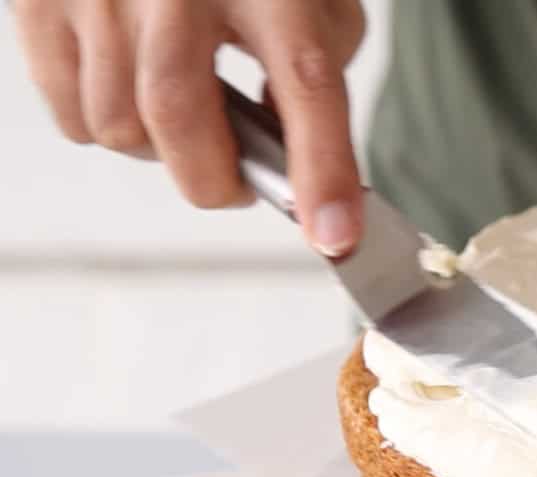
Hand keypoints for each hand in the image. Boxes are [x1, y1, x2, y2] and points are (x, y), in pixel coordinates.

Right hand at [15, 0, 366, 255]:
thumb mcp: (312, 1)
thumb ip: (314, 75)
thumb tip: (286, 155)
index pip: (305, 85)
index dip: (322, 170)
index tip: (333, 233)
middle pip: (177, 116)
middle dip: (213, 181)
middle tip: (238, 183)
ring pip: (118, 126)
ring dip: (159, 153)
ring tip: (184, 120)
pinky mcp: (42, 0)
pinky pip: (69, 110)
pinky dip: (105, 126)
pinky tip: (132, 92)